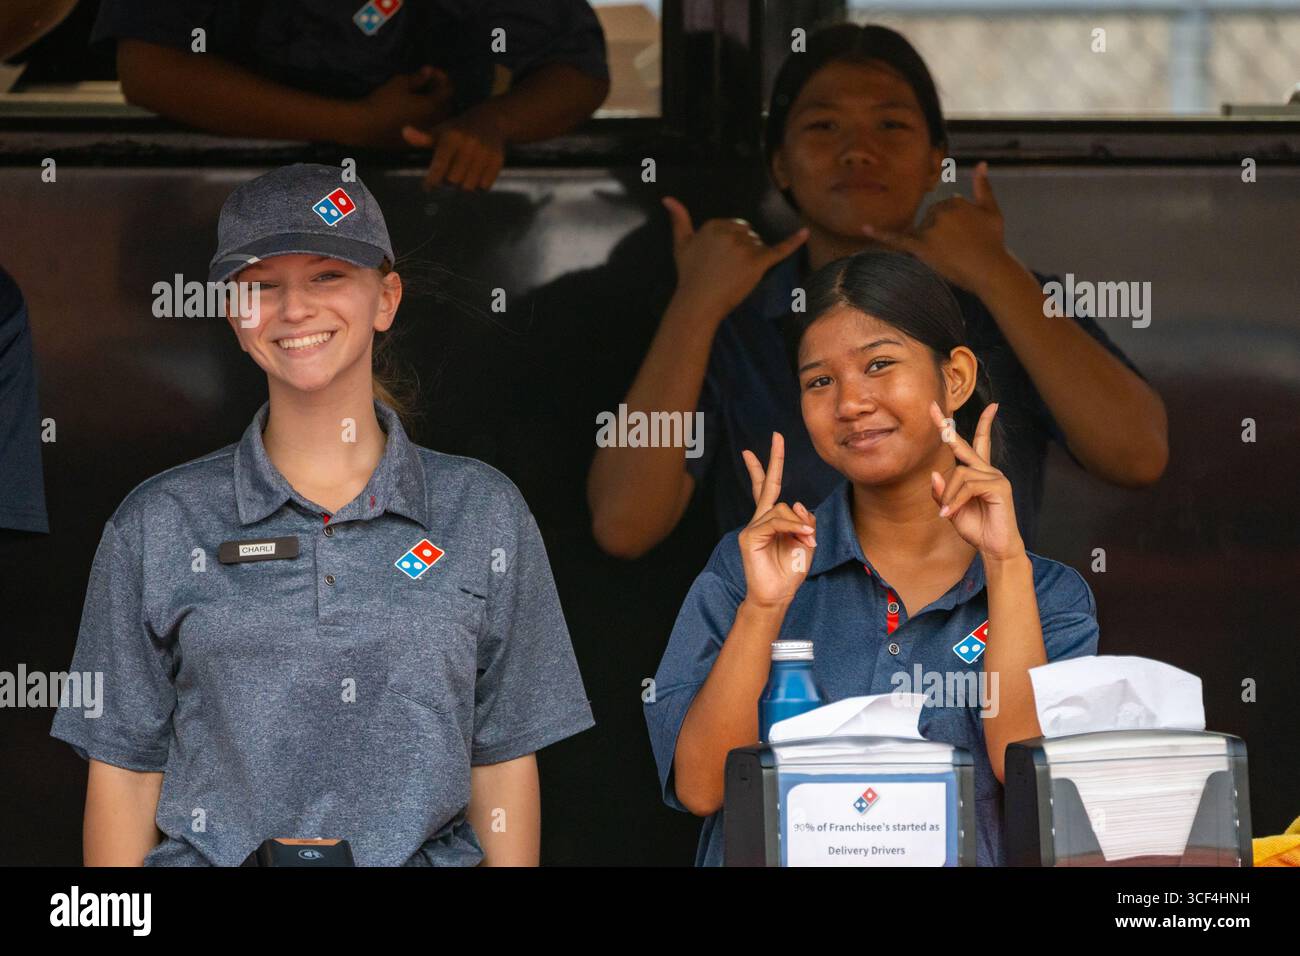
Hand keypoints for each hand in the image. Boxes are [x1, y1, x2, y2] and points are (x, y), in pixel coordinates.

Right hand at [349, 66, 454, 147]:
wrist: (367, 126)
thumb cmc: (384, 101)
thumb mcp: (400, 83)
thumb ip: (418, 78)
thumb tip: (428, 71)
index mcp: (433, 106)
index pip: (448, 90)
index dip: (442, 78)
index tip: (430, 71)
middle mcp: (435, 121)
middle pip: (447, 105)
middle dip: (441, 93)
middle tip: (429, 84)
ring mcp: (426, 133)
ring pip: (439, 118)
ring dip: (435, 106)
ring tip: (422, 97)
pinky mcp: (417, 140)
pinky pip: (429, 127)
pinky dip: (427, 117)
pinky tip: (415, 111)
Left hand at [403, 104, 506, 191]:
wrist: (490, 121)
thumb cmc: (458, 131)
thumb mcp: (440, 132)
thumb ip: (422, 138)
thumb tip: (404, 132)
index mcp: (451, 137)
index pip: (439, 166)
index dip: (432, 180)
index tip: (427, 187)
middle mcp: (468, 144)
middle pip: (453, 180)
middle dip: (448, 182)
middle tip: (449, 176)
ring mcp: (484, 152)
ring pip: (469, 186)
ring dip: (463, 185)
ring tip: (462, 176)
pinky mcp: (497, 160)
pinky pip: (484, 186)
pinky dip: (479, 186)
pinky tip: (476, 175)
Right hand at [663, 196, 807, 317]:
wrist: (698, 303)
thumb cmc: (689, 275)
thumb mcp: (681, 244)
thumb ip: (679, 219)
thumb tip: (668, 198)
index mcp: (714, 224)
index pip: (733, 227)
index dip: (729, 245)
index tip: (717, 261)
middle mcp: (731, 231)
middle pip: (748, 234)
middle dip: (741, 250)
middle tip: (725, 270)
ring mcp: (746, 246)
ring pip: (758, 245)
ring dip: (752, 258)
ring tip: (734, 275)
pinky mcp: (758, 262)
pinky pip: (779, 249)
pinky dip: (793, 242)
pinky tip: (805, 233)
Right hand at [738, 432, 817, 607]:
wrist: (777, 595)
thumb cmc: (789, 571)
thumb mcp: (806, 543)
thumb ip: (804, 522)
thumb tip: (798, 504)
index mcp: (773, 520)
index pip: (770, 488)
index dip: (771, 465)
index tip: (774, 441)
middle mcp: (760, 519)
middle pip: (765, 485)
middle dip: (772, 460)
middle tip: (777, 436)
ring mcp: (753, 527)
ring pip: (781, 509)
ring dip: (799, 524)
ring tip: (807, 541)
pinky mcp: (749, 537)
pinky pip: (774, 523)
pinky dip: (792, 527)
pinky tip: (801, 536)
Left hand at [861, 161, 1014, 295]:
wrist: (990, 270)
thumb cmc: (994, 242)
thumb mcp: (992, 211)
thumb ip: (984, 186)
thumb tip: (982, 163)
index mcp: (954, 201)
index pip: (946, 209)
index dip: (956, 225)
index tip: (967, 235)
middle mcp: (939, 212)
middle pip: (932, 219)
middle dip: (942, 232)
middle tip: (960, 247)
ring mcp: (929, 230)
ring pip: (922, 231)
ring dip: (932, 241)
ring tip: (952, 253)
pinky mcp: (921, 247)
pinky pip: (897, 239)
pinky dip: (880, 233)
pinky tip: (864, 228)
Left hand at [928, 401, 1025, 561]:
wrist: (994, 548)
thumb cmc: (976, 528)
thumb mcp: (951, 509)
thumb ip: (942, 493)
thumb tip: (934, 474)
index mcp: (978, 473)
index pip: (975, 443)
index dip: (981, 424)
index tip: (991, 405)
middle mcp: (988, 470)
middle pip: (964, 444)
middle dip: (945, 427)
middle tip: (931, 406)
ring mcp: (995, 477)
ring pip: (959, 474)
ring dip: (948, 495)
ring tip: (947, 512)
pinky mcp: (999, 487)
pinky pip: (968, 486)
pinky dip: (956, 500)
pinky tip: (951, 513)